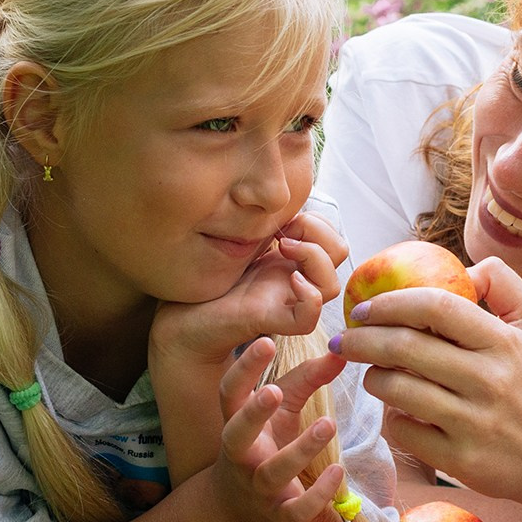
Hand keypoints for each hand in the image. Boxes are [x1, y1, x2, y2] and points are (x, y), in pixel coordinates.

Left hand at [151, 211, 348, 369]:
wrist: (181, 312)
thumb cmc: (210, 276)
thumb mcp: (245, 239)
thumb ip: (268, 225)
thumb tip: (285, 201)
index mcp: (291, 261)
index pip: (332, 238)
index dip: (318, 222)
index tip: (285, 218)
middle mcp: (294, 281)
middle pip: (340, 254)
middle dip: (319, 232)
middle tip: (284, 231)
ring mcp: (284, 301)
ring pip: (331, 286)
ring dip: (315, 257)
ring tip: (283, 247)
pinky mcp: (269, 320)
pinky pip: (308, 318)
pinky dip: (309, 297)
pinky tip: (290, 279)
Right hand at [208, 336, 349, 521]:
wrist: (238, 514)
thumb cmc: (262, 448)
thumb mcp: (280, 413)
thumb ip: (305, 380)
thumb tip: (340, 351)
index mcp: (236, 425)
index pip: (230, 394)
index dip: (243, 369)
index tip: (264, 341)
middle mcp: (240, 457)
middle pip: (236, 435)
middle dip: (253, 414)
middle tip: (274, 390)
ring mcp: (257, 489)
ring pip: (272, 472)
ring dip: (299, 450)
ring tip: (328, 424)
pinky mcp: (278, 518)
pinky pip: (295, 510)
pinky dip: (317, 495)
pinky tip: (338, 472)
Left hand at [334, 256, 521, 501]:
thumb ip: (503, 284)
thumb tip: (462, 268)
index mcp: (505, 342)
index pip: (437, 308)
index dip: (392, 302)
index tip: (366, 308)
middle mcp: (491, 380)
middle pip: (406, 348)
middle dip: (363, 340)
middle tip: (346, 339)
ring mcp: (475, 423)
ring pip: (397, 390)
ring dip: (374, 378)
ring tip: (374, 375)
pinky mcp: (461, 460)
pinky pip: (403, 432)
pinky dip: (390, 419)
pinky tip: (396, 411)